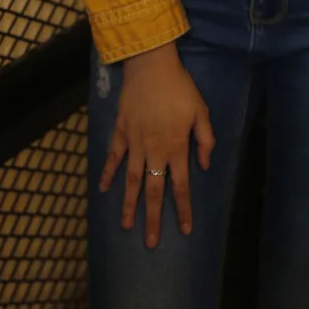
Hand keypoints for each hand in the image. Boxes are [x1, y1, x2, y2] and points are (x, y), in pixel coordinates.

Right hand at [99, 42, 215, 248]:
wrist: (151, 65)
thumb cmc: (180, 87)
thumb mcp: (201, 110)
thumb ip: (205, 139)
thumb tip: (204, 166)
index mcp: (176, 147)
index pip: (180, 185)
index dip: (182, 209)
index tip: (184, 230)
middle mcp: (155, 151)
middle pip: (153, 190)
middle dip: (152, 218)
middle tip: (150, 243)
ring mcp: (135, 143)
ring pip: (131, 180)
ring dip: (129, 204)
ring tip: (126, 226)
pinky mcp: (121, 131)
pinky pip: (114, 157)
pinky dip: (108, 173)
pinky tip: (103, 189)